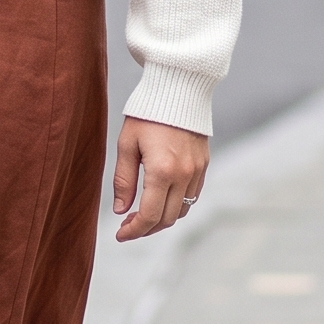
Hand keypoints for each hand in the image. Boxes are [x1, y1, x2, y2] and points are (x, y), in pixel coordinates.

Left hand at [112, 119, 208, 240]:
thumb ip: (123, 181)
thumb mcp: (127, 145)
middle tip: (127, 227)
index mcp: (162, 171)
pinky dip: (176, 205)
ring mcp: (197, 171)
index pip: (150, 216)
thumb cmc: (147, 113)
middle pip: (167, 219)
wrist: (178, 89)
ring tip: (142, 214)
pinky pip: (192, 196)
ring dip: (162, 219)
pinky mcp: (204, 165)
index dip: (134, 231)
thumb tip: (121, 210)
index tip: (120, 235)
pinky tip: (160, 199)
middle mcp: (184, 175)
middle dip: (146, 229)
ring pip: (181, 210)